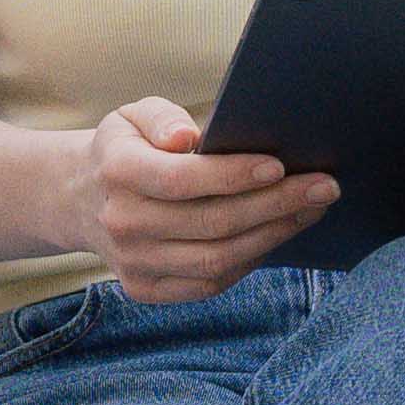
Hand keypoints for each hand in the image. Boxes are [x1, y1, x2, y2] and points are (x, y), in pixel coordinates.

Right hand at [82, 96, 335, 300]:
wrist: (80, 199)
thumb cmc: (125, 149)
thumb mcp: (132, 115)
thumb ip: (161, 117)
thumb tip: (186, 137)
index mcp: (118, 172)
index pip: (184, 179)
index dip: (235, 175)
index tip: (281, 165)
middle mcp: (123, 223)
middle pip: (212, 223)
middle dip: (276, 205)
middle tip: (324, 187)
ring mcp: (134, 263)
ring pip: (217, 258)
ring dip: (273, 235)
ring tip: (311, 210)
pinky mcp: (146, 289)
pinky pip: (209, 282)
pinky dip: (250, 260)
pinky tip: (278, 235)